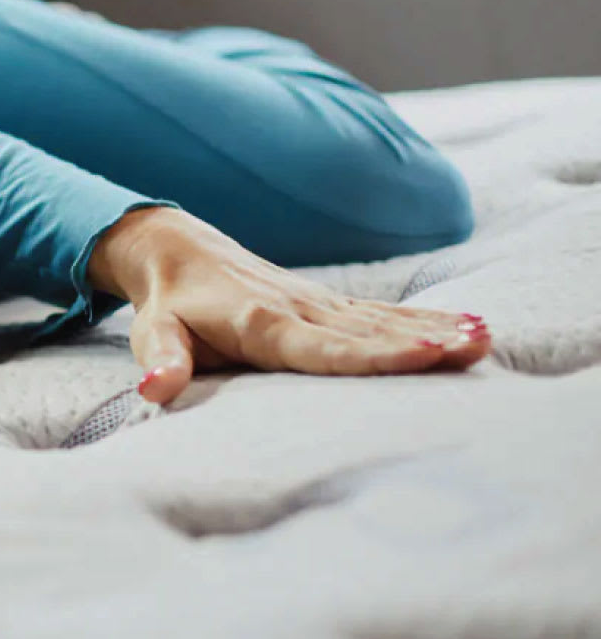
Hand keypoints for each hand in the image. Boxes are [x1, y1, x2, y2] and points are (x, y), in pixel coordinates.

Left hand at [89, 207, 491, 404]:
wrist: (175, 249)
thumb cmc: (166, 305)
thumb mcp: (154, 333)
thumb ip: (162, 362)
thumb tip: (154, 389)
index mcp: (261, 324)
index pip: (323, 347)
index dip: (372, 355)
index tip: (421, 354)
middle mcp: (298, 310)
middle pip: (366, 334)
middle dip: (421, 343)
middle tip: (473, 351)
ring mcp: (317, 304)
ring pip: (382, 320)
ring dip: (434, 329)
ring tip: (483, 340)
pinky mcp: (326, 303)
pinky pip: (380, 314)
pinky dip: (424, 320)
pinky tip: (467, 327)